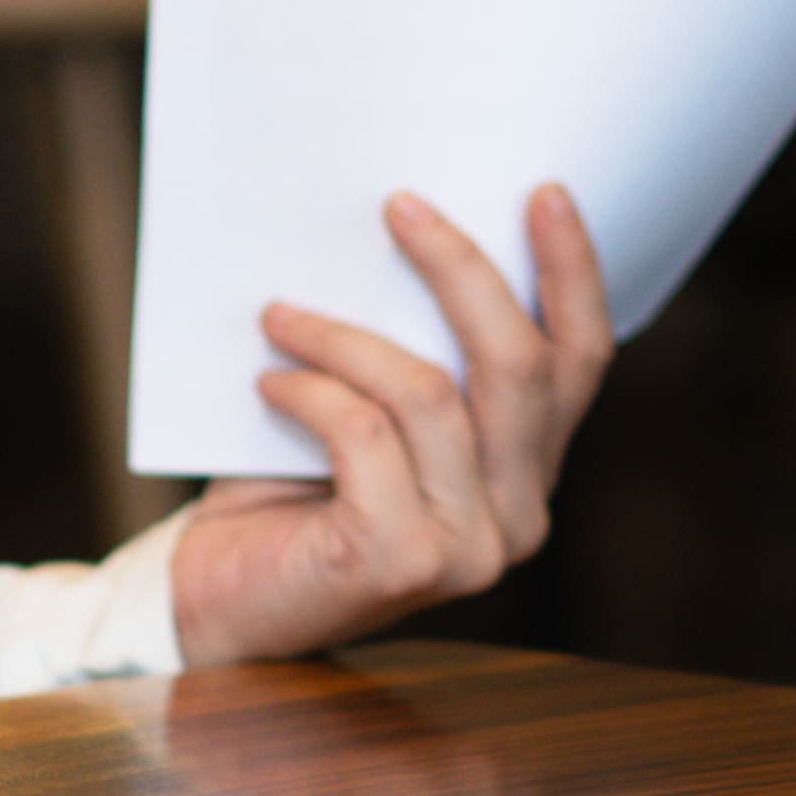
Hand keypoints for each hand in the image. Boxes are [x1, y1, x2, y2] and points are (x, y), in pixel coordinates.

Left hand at [168, 187, 611, 666]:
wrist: (213, 603)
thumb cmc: (285, 494)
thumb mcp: (372, 412)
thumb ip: (412, 353)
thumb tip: (404, 229)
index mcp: (528, 474)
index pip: (582, 364)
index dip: (573, 274)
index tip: (542, 192)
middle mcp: (519, 518)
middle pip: (519, 366)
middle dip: (461, 269)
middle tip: (399, 207)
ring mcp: (469, 549)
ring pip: (433, 394)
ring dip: (347, 335)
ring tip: (282, 313)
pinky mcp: (401, 562)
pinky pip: (366, 434)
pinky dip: (312, 391)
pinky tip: (269, 384)